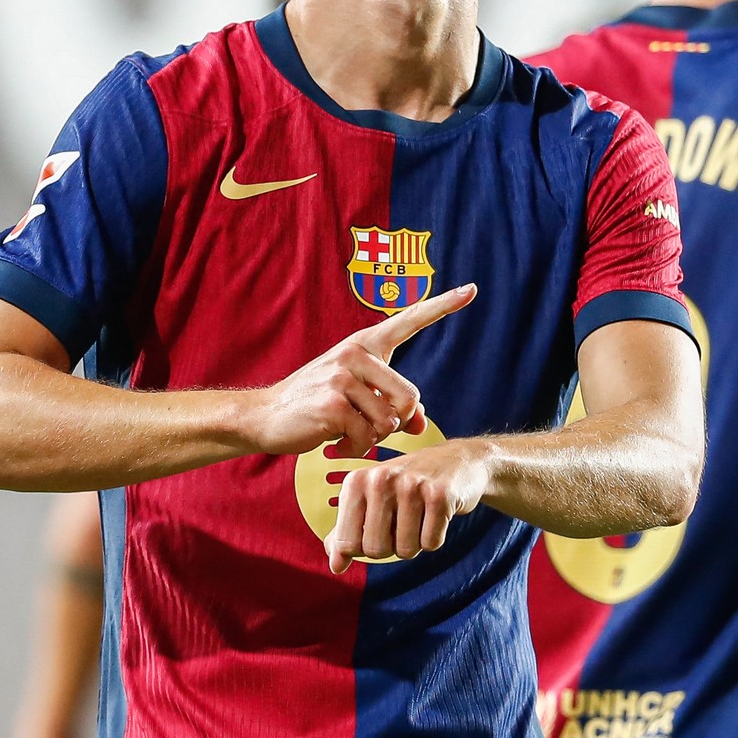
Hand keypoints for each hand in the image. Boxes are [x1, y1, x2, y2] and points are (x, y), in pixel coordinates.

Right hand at [246, 284, 475, 458]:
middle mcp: (356, 354)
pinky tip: (335, 443)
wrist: (266, 417)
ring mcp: (343, 376)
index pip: (410, 320)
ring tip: (347, 434)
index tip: (472, 289)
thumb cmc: (316, 406)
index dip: (443, 306)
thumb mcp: (357, 400)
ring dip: (372, 439)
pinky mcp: (333, 403)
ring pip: (390, 421)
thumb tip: (421, 425)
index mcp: (365, 345)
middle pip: (410, 398)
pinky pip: (367, 436)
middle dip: (395, 424)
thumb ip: (392, 407)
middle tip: (367, 429)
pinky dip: (355, 448)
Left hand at [325, 439, 490, 573]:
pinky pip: (431, 543)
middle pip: (375, 550)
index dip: (364, 547)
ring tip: (420, 515)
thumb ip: (347, 533)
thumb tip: (335, 566)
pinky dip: (435, 537)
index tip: (378, 528)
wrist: (457, 461)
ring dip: (415, 542)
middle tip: (402, 523)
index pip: (347, 544)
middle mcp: (380, 479)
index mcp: (356, 481)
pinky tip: (437, 514)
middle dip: (391, 547)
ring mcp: (411, 486)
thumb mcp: (371, 502)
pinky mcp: (440, 495)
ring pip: (405, 550)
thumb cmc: (407, 486)